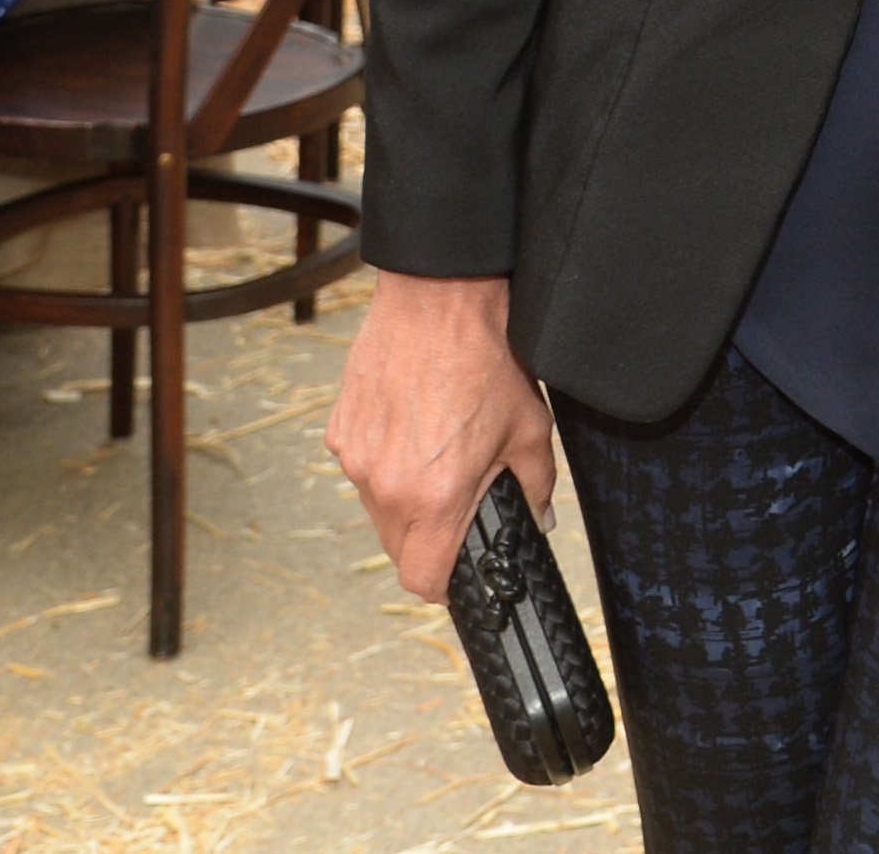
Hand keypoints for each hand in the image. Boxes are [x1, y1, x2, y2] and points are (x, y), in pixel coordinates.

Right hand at [327, 272, 558, 596]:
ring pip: (377, 508)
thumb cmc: (486, 356)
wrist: (438, 296)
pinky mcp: (340, 429)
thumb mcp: (529, 428)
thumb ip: (536, 486)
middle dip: (428, 539)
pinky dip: (385, 461)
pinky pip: (361, 467)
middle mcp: (384, 485)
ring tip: (438, 452)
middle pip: (397, 548)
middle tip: (458, 503)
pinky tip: (413, 426)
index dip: (444, 583)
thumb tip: (538, 519)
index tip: (460, 567)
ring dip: (404, 499)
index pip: (421, 579)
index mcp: (433, 496)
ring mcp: (356, 457)